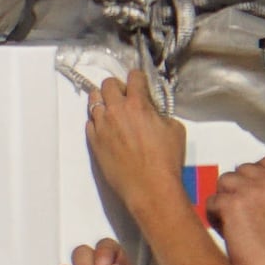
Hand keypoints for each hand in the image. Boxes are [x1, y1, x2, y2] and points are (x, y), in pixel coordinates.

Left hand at [82, 70, 190, 224]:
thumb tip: (153, 112)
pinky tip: (107, 127)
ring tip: (112, 109)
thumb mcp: (174, 129)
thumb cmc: (165, 161)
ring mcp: (102, 126)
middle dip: (117, 86)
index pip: (133, 76)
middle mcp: (116, 111)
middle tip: (125, 96)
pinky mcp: (94, 142)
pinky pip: (90, 122)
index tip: (139, 82)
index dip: (138, 78)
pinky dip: (97, 120)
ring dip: (103, 100)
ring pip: (94, 100)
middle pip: (108, 84)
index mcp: (137, 104)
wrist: (149, 188)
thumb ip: (160, 114)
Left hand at [203, 155, 264, 264]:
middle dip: (237, 188)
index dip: (254, 175)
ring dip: (224, 200)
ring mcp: (253, 191)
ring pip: (224, 181)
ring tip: (230, 222)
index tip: (251, 192)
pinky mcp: (233, 204)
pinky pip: (212, 201)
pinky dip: (214, 216)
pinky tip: (225, 231)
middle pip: (242, 169)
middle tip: (239, 212)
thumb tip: (252, 192)